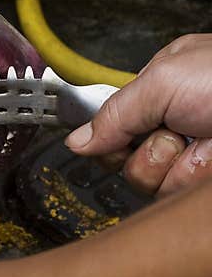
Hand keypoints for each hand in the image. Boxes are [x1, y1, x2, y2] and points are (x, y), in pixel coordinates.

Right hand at [65, 34, 211, 196]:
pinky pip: (173, 197)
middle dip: (146, 150)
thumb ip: (114, 111)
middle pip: (124, 159)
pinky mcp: (201, 186)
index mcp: (161, 91)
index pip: (111, 126)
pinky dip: (192, 178)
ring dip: (173, 164)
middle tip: (175, 130)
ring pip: (148, 182)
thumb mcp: (164, 79)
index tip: (122, 134)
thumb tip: (77, 141)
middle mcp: (174, 126)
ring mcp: (193, 156)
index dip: (110, 136)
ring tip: (204, 141)